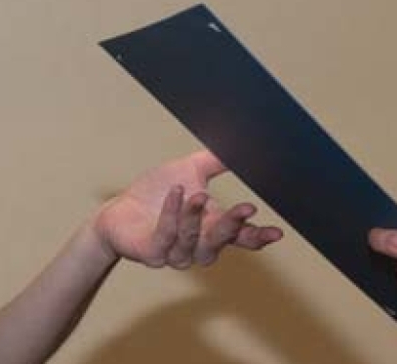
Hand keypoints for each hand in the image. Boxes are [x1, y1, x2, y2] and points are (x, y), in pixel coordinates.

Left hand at [94, 150, 282, 268]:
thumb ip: (215, 161)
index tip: (277, 232)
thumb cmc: (156, 193)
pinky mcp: (152, 253)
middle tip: (245, 209)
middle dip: (233, 227)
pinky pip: (165, 237)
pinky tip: (175, 196)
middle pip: (220, 243)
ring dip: (196, 218)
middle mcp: (196, 245)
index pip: (239, 238)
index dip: (257, 236)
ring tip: (197, 196)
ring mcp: (174, 252)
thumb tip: (241, 143)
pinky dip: (171, 216)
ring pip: (193, 242)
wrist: (119, 210)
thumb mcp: (189, 171)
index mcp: (211, 228)